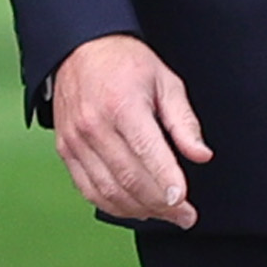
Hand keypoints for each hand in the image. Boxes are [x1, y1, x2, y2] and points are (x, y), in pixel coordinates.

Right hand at [51, 33, 209, 226]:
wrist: (80, 50)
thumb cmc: (126, 64)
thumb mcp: (166, 82)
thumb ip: (184, 122)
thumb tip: (201, 155)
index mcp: (122, 105)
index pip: (147, 153)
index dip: (167, 182)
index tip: (184, 203)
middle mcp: (94, 126)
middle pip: (129, 179)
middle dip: (160, 205)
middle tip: (185, 216)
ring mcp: (76, 141)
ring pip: (108, 191)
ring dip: (140, 210)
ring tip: (165, 215)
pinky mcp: (66, 151)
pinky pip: (88, 190)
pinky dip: (113, 205)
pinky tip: (135, 209)